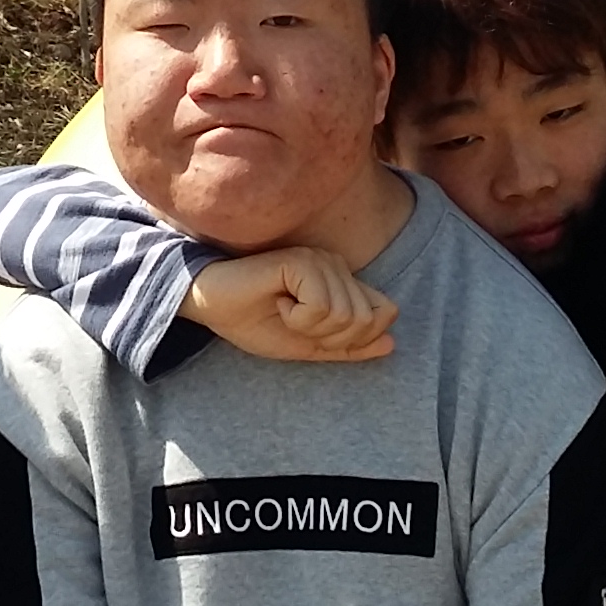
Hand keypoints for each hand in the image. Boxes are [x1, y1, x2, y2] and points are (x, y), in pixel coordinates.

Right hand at [183, 247, 397, 363]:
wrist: (212, 307)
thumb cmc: (254, 321)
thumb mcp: (307, 345)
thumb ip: (348, 346)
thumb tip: (392, 345)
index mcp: (343, 282)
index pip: (384, 314)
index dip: (354, 338)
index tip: (313, 333)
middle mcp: (337, 265)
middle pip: (364, 320)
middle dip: (326, 336)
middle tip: (293, 321)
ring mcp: (321, 260)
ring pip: (344, 315)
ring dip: (308, 327)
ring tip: (283, 309)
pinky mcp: (302, 261)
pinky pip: (320, 307)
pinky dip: (296, 317)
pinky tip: (277, 300)